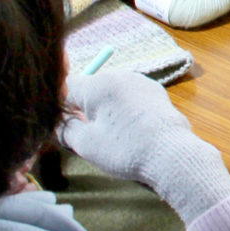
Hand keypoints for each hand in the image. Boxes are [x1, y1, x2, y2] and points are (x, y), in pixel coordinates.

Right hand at [61, 70, 229, 222]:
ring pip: (111, 92)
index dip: (61, 107)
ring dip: (104, 108)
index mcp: (100, 84)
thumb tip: (58, 123)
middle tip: (86, 134)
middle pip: (90, 88)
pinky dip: (124, 109)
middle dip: (83, 108)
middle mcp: (121, 75)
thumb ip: (65, 129)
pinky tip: (130, 129)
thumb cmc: (125, 149)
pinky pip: (130, 96)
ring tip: (110, 134)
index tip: (64, 126)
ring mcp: (141, 82)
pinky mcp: (157, 92)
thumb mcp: (85, 143)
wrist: (171, 154)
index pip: (67, 87)